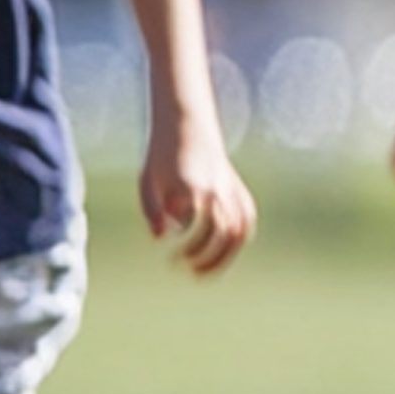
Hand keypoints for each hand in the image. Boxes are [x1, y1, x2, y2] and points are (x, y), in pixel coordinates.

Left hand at [141, 128, 255, 274]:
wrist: (186, 122)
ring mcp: (230, 187)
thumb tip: (162, 238)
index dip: (189, 249)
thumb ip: (152, 211)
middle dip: (210, 258)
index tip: (174, 259)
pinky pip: (246, 218)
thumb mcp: (148, 181)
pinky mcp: (237, 186)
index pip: (197, 230)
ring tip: (208, 269)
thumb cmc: (162, 153)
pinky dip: (240, 238)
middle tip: (192, 272)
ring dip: (226, 254)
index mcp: (193, 188)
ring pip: (240, 230)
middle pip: (223, 235)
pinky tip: (225, 250)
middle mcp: (216, 189)